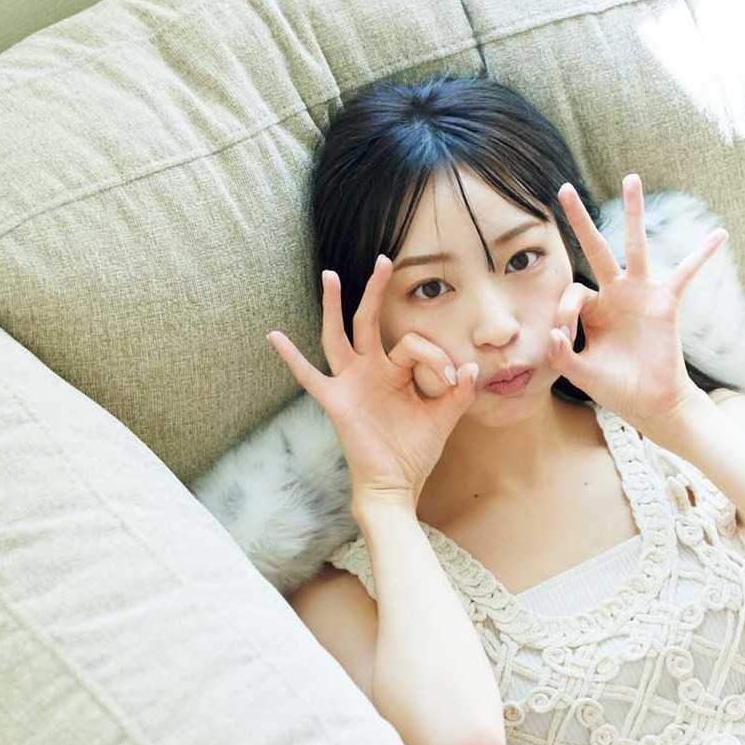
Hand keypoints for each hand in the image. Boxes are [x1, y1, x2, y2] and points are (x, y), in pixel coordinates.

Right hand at [267, 262, 479, 503]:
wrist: (395, 484)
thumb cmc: (415, 452)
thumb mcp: (442, 419)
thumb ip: (458, 393)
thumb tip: (470, 367)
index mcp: (395, 372)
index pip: (411, 343)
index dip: (435, 356)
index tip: (452, 381)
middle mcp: (370, 371)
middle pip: (368, 321)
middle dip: (375, 291)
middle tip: (384, 260)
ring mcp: (350, 383)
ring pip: (339, 336)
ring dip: (334, 306)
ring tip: (330, 275)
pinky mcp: (336, 402)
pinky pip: (309, 377)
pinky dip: (291, 358)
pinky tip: (274, 336)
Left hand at [550, 173, 727, 437]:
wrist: (651, 404)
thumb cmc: (617, 389)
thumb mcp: (582, 374)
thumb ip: (562, 357)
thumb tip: (553, 334)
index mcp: (594, 309)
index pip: (572, 292)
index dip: (563, 312)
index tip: (565, 337)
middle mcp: (616, 294)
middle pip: (596, 248)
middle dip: (580, 220)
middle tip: (563, 189)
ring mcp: (642, 294)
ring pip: (635, 246)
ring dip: (632, 213)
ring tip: (631, 179)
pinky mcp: (666, 303)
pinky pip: (686, 273)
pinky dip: (702, 254)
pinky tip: (720, 234)